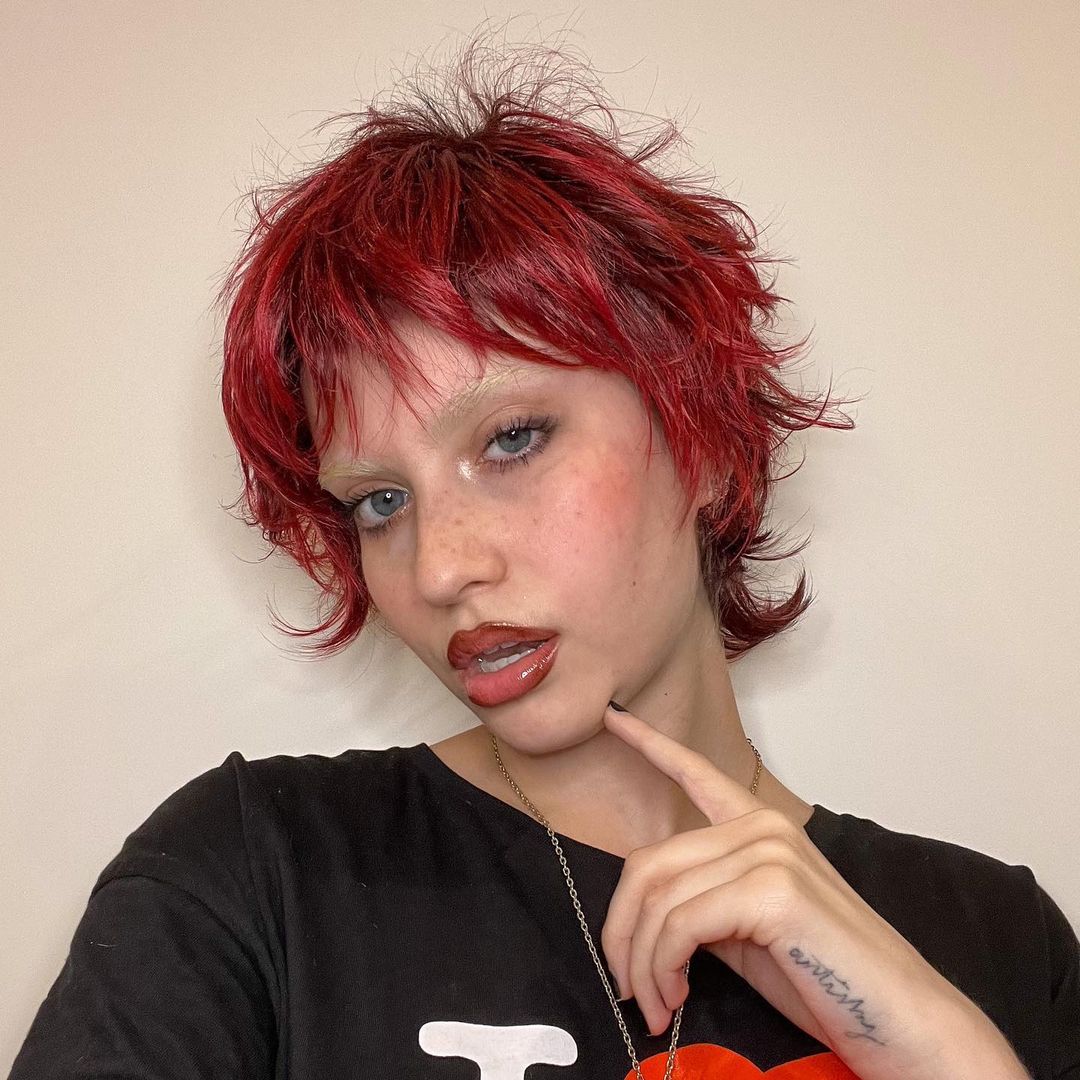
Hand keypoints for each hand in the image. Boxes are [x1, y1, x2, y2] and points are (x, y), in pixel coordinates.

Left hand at [599, 703, 1030, 1079]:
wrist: (905, 1024)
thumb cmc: (828, 982)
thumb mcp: (749, 931)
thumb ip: (703, 901)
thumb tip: (642, 914)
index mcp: (761, 827)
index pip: (696, 774)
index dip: (648, 744)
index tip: (611, 717)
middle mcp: (764, 826)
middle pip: (649, 864)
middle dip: (623, 932)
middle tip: (631, 990)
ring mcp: (769, 853)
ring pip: (659, 900)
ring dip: (644, 964)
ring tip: (656, 1006)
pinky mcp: (772, 891)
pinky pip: (680, 926)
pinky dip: (664, 967)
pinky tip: (676, 997)